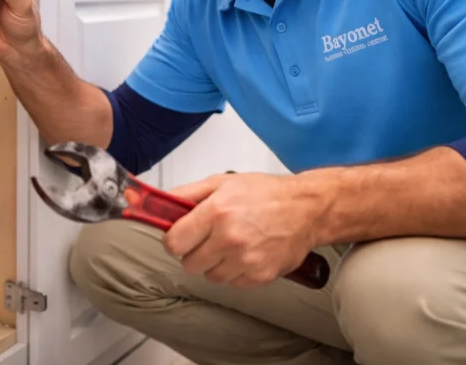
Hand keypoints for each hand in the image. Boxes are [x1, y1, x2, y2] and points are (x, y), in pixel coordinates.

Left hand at [163, 172, 322, 288]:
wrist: (307, 209)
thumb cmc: (266, 194)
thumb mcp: (221, 182)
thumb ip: (186, 194)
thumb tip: (158, 202)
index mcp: (216, 212)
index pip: (174, 242)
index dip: (175, 239)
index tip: (182, 236)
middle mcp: (229, 238)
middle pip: (189, 263)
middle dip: (194, 251)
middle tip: (209, 238)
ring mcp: (245, 260)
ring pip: (210, 276)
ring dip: (215, 263)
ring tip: (231, 244)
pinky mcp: (259, 276)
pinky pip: (232, 283)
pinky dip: (235, 271)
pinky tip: (246, 253)